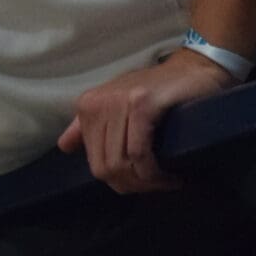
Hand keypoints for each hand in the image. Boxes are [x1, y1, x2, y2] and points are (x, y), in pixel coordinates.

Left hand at [57, 48, 237, 192]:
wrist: (192, 69)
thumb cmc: (155, 90)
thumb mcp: (116, 105)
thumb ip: (88, 126)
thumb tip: (63, 147)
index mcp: (86, 107)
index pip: (94, 163)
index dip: (119, 182)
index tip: (143, 185)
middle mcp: (96, 104)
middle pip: (106, 167)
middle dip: (133, 185)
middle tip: (158, 186)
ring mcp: (117, 103)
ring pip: (122, 163)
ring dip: (146, 182)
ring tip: (166, 181)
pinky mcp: (140, 105)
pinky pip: (139, 153)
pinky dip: (153, 172)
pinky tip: (171, 175)